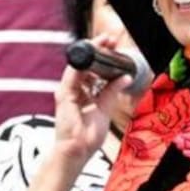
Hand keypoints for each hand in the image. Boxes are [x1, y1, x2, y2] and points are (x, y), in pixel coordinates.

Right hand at [53, 34, 129, 170]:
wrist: (77, 151)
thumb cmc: (87, 136)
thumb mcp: (104, 108)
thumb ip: (112, 92)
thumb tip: (125, 77)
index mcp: (81, 93)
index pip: (90, 70)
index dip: (100, 57)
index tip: (112, 47)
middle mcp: (72, 90)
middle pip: (84, 64)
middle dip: (96, 50)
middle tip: (109, 39)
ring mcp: (66, 91)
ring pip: (78, 65)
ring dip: (91, 52)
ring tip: (104, 43)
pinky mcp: (64, 95)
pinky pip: (73, 75)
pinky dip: (83, 64)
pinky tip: (94, 56)